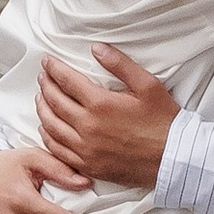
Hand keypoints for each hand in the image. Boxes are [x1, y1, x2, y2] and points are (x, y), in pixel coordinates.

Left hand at [34, 45, 182, 190]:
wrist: (173, 158)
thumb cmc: (163, 121)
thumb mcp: (147, 85)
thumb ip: (119, 64)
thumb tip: (96, 48)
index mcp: (100, 104)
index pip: (66, 81)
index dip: (54, 69)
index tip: (47, 61)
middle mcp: (87, 127)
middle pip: (54, 102)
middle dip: (45, 85)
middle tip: (43, 76)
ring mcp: (85, 149)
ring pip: (51, 126)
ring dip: (42, 109)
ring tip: (40, 98)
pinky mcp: (88, 165)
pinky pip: (58, 150)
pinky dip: (47, 136)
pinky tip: (46, 128)